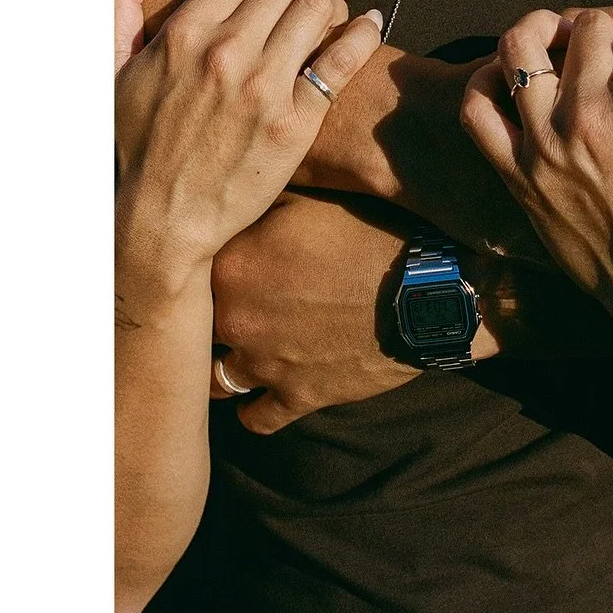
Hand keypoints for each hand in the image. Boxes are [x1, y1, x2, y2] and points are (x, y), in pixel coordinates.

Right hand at [116, 0, 383, 295]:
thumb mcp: (112, 70)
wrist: (160, 220)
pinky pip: (344, 57)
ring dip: (327, 10)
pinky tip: (368, 28)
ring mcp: (265, 87)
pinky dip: (363, 35)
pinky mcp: (297, 122)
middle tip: (299, 13)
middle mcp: (227, 51)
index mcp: (184, 33)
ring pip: (319, 7)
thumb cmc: (134, 146)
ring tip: (325, 26)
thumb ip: (119, 2)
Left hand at [208, 192, 423, 432]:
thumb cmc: (372, 232)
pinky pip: (256, 418)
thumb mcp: (311, 198)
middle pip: (194, 326)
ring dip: (224, 363)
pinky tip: (257, 395)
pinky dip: (254, 409)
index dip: (197, 265)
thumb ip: (259, 200)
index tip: (208, 262)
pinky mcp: (298, 397)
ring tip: (238, 349)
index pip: (186, 268)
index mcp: (230, 265)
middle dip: (205, 317)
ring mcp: (265, 364)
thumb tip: (232, 194)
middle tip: (227, 303)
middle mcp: (235, 319)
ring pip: (216, 377)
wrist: (427, 289)